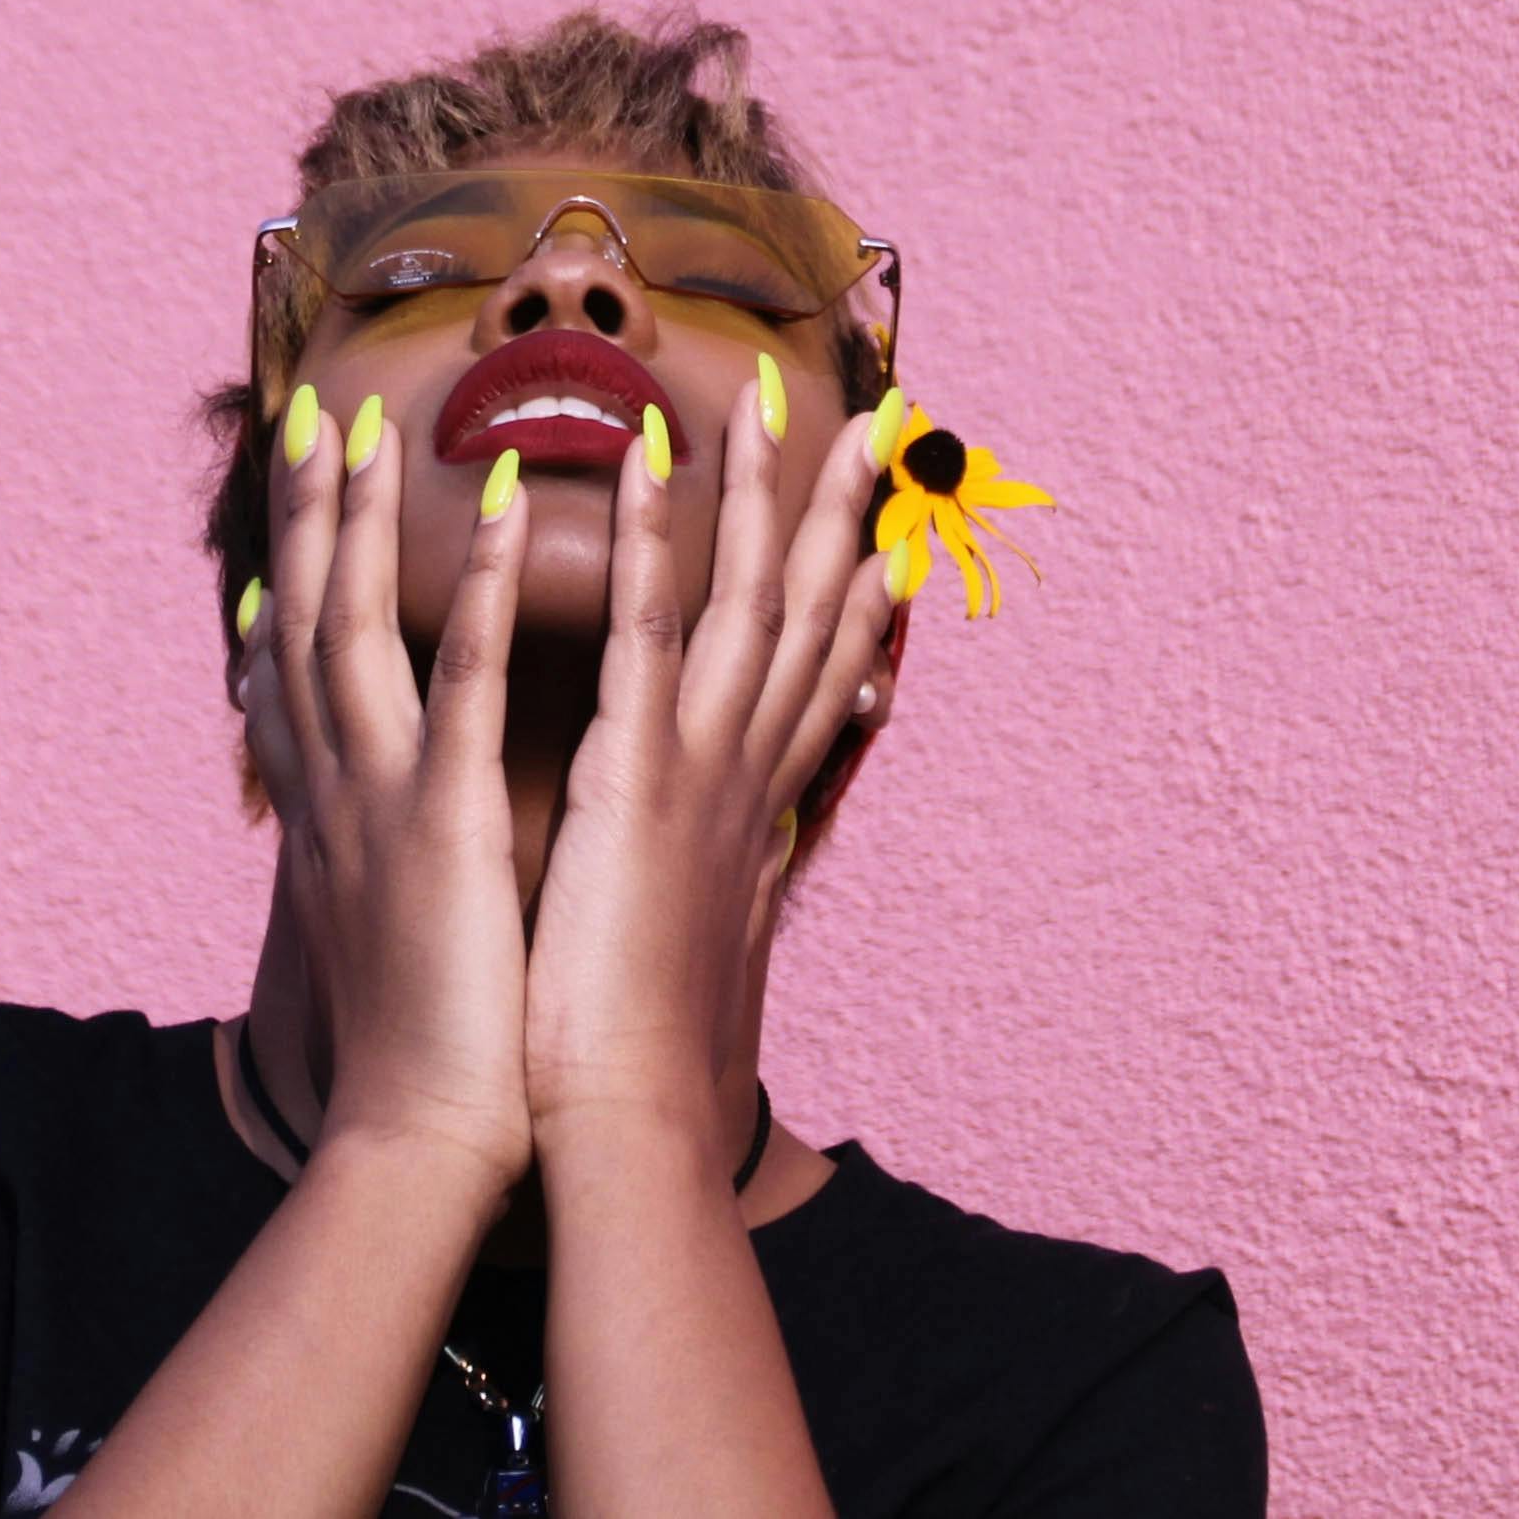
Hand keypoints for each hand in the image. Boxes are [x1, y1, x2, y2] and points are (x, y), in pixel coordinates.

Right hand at [237, 387, 536, 1187]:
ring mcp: (383, 798)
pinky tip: (507, 510)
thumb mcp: (382, 929)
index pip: (290, 672)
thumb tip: (357, 821)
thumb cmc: (425, 1047)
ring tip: (378, 426)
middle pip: (304, 621)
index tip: (293, 500)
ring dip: (362, 521)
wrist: (420, 1142)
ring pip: (355, 629)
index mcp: (326, 815)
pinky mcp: (449, 820)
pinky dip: (482, 590)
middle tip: (316, 417)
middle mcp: (336, 791)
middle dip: (306, 516)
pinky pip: (468, 681)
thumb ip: (372, 856)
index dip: (284, 577)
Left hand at [521, 386, 896, 1157]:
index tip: (892, 523)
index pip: (820, 677)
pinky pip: (650, 629)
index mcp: (753, 807)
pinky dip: (659, 538)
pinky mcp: (637, 770)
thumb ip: (723, 879)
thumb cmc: (640, 1051)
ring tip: (781, 397)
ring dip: (767, 489)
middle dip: (846, 511)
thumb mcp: (697, 943)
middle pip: (813, 615)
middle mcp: (745, 770)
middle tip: (881, 420)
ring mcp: (699, 763)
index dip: (862, 593)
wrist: (627, 1121)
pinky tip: (659, 460)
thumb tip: (749, 859)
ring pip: (748, 598)